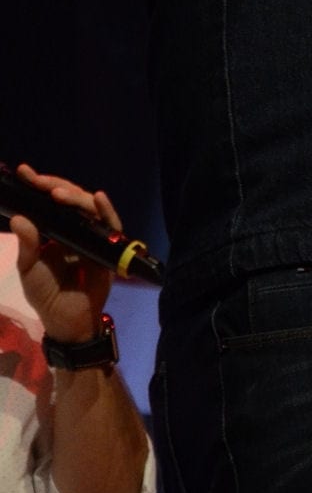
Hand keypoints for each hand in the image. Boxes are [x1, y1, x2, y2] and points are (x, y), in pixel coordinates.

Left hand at [10, 164, 118, 343]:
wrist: (67, 321)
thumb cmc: (46, 295)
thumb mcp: (30, 269)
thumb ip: (28, 245)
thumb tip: (19, 218)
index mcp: (55, 230)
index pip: (49, 203)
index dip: (39, 186)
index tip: (24, 171)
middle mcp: (75, 228)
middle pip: (70, 199)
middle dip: (55, 187)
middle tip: (38, 180)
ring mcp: (92, 235)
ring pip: (88, 207)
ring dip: (75, 197)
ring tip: (57, 194)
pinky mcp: (108, 246)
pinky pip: (111, 224)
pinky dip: (105, 210)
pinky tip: (98, 198)